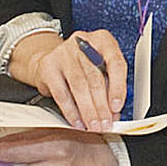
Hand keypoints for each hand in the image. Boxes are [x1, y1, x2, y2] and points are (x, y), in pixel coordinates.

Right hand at [14, 27, 131, 130]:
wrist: (53, 61)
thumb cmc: (83, 66)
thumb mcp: (101, 70)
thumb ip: (110, 89)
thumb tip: (114, 114)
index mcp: (103, 40)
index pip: (115, 63)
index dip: (118, 88)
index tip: (117, 107)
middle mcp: (83, 42)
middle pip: (95, 77)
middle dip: (101, 106)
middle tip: (105, 123)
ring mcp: (64, 52)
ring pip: (79, 85)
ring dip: (87, 110)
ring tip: (93, 125)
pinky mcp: (49, 66)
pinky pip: (62, 92)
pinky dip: (71, 111)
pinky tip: (77, 121)